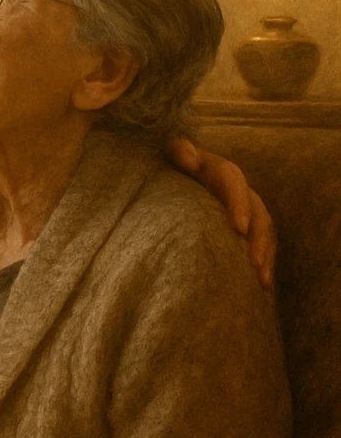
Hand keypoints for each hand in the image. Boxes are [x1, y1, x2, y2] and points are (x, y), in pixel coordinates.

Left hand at [168, 138, 274, 289]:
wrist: (175, 177)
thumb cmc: (172, 166)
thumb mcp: (172, 155)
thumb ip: (179, 151)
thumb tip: (190, 156)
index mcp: (219, 170)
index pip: (233, 182)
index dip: (239, 204)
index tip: (239, 229)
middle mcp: (237, 190)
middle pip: (255, 211)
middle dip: (258, 237)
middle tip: (253, 262)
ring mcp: (243, 209)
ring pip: (263, 230)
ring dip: (265, 254)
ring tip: (261, 279)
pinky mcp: (244, 227)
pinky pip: (261, 244)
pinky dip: (264, 263)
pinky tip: (263, 286)